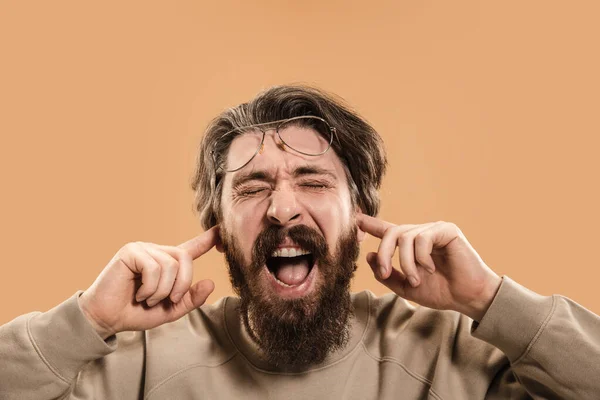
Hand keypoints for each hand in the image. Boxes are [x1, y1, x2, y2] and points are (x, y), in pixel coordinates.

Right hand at [79, 226, 220, 338]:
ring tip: (148, 298)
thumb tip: (210, 283)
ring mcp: (143, 249)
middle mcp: (157, 251)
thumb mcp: (170, 310)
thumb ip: (190, 299)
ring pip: (170, 265)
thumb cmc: (136, 312)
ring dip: (162, 290)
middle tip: (168, 300)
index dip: (209, 239)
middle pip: (185, 259)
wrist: (106, 319)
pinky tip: (140, 294)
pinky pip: (153, 268)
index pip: (192, 247)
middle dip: (181, 284)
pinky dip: (150, 287)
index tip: (222, 231)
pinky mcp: (130, 252)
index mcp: (168, 263)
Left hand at [357, 214, 500, 321]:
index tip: (355, 218)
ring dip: (406, 263)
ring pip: (405, 237)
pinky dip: (422, 258)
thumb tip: (369, 256)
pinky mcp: (446, 230)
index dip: (370, 224)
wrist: (467, 298)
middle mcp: (420, 234)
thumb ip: (387, 274)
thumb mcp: (406, 288)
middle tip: (386, 273)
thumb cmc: (441, 292)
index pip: (386, 230)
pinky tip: (431, 269)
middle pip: (392, 233)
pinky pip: (422, 238)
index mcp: (410, 246)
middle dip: (385, 254)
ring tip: (416, 279)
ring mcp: (433, 230)